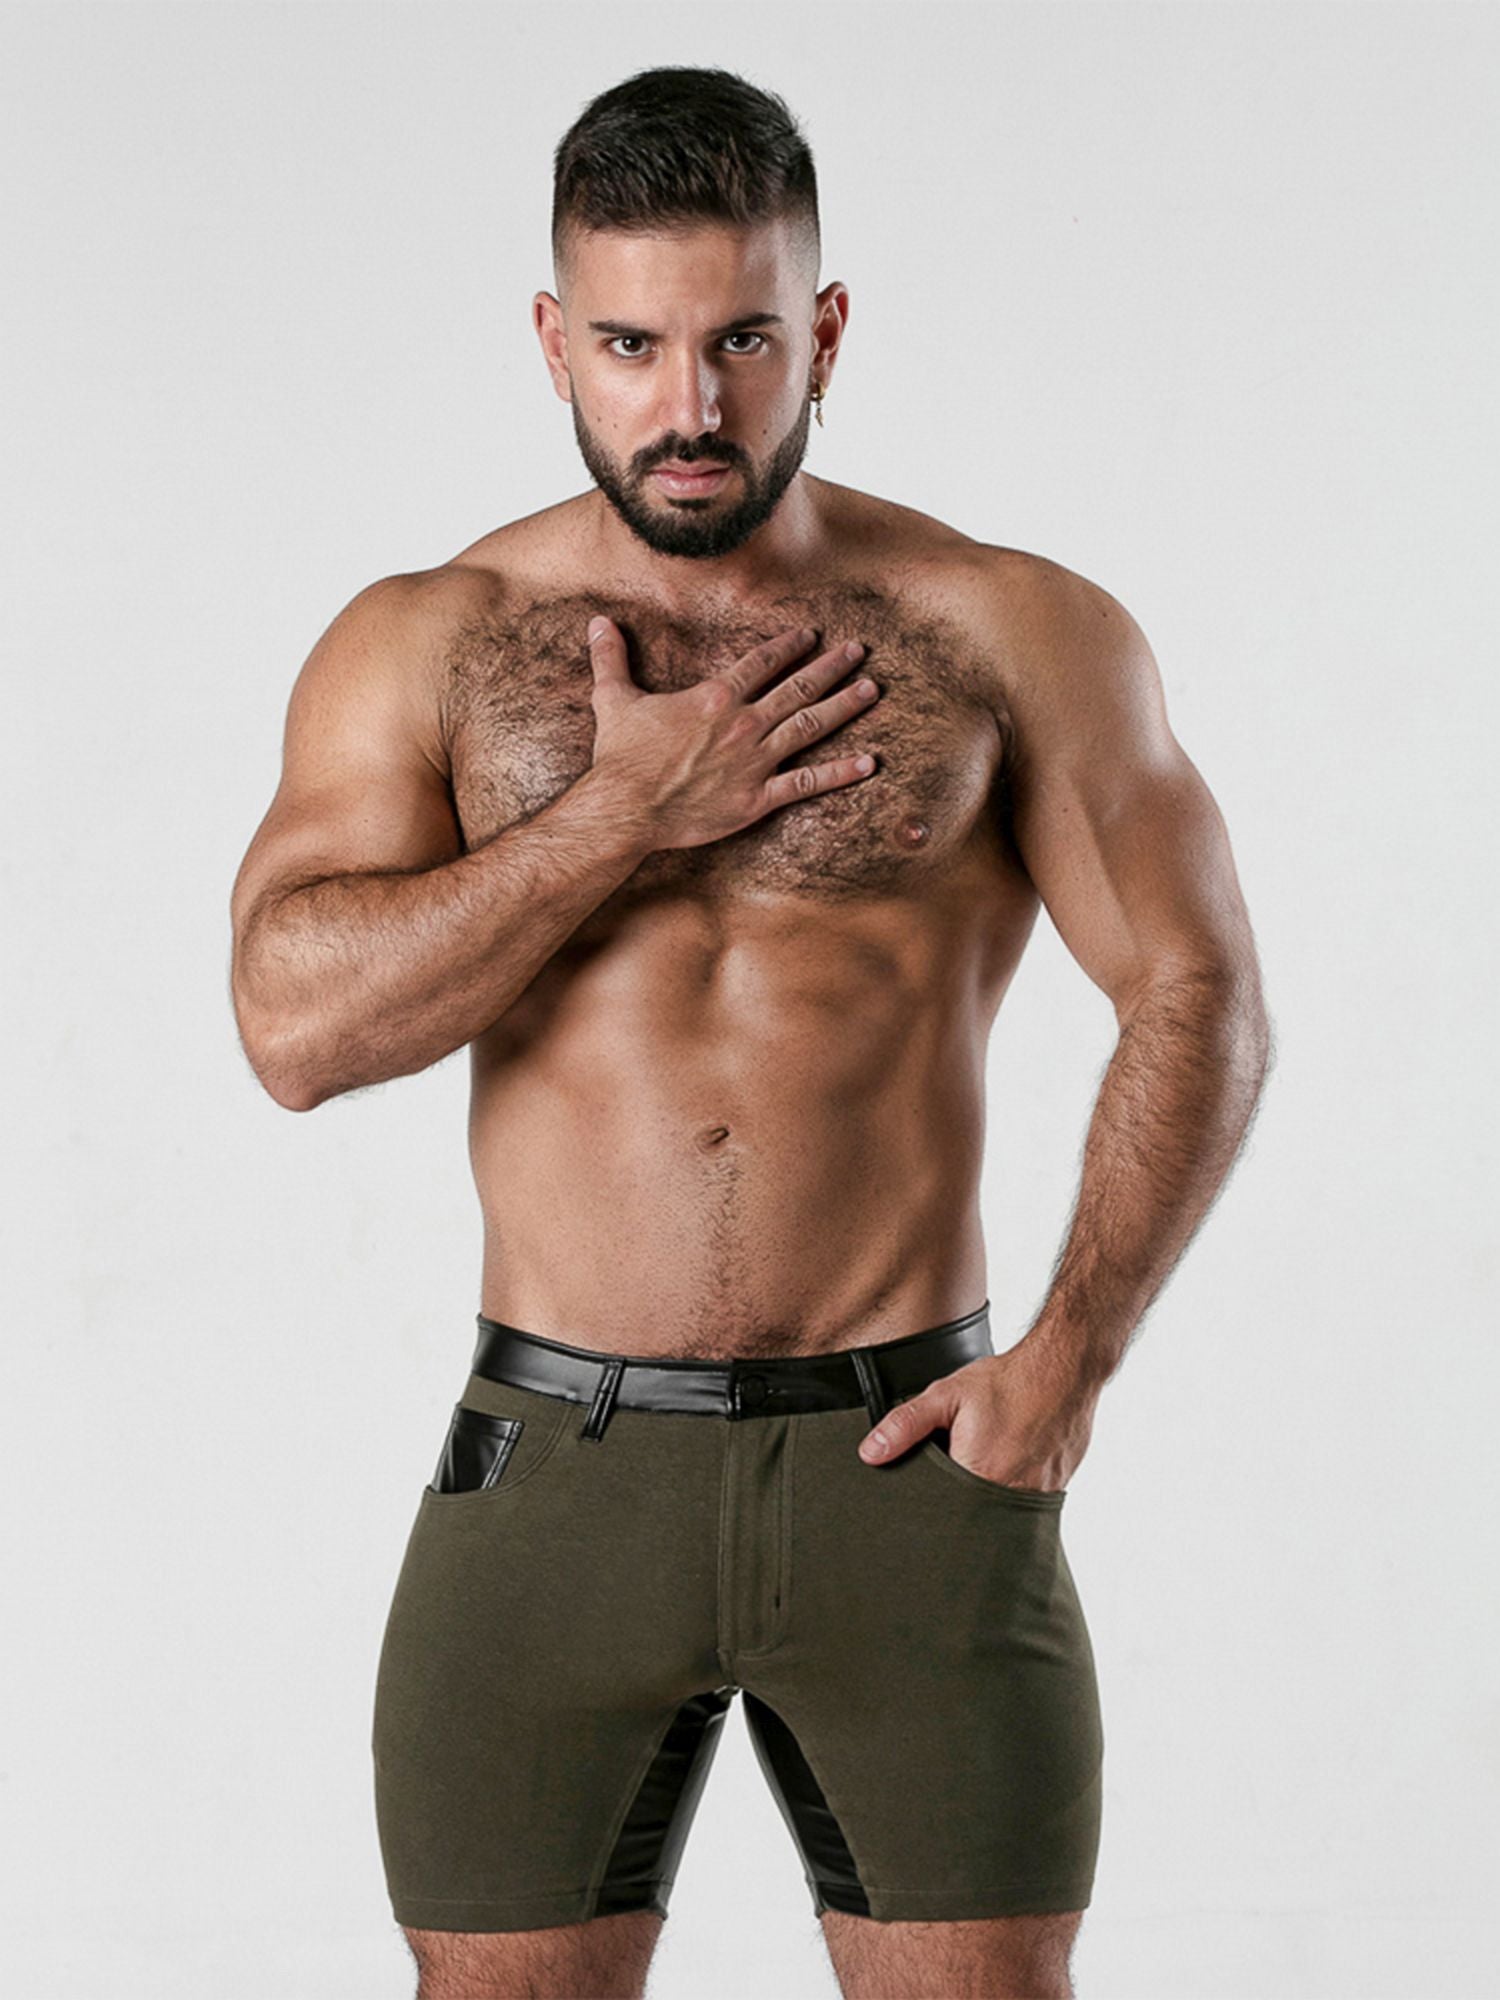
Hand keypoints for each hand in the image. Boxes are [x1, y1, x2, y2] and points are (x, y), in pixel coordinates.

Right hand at [584, 616, 881, 851]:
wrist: (626, 808)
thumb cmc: (620, 757)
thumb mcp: (613, 699)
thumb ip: (611, 658)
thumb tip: (597, 622)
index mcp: (715, 697)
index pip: (762, 662)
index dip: (790, 646)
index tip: (812, 635)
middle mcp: (743, 723)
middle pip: (798, 688)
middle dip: (831, 667)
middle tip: (858, 651)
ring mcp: (755, 761)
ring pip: (810, 727)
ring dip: (843, 706)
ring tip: (872, 690)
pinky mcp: (758, 798)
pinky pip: (806, 783)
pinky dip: (840, 773)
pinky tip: (869, 763)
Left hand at [857, 1336, 1097, 1491]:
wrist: (1064, 1368)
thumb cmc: (1008, 1381)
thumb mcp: (947, 1396)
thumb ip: (906, 1425)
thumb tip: (870, 1453)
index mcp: (978, 1477)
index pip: (941, 1512)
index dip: (928, 1507)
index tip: (918, 1502)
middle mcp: (1010, 1496)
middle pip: (971, 1520)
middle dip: (956, 1508)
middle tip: (951, 1481)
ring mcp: (1037, 1496)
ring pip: (999, 1515)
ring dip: (985, 1503)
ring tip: (981, 1472)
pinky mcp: (1055, 1489)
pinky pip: (1025, 1505)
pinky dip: (1011, 1492)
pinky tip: (1007, 1467)